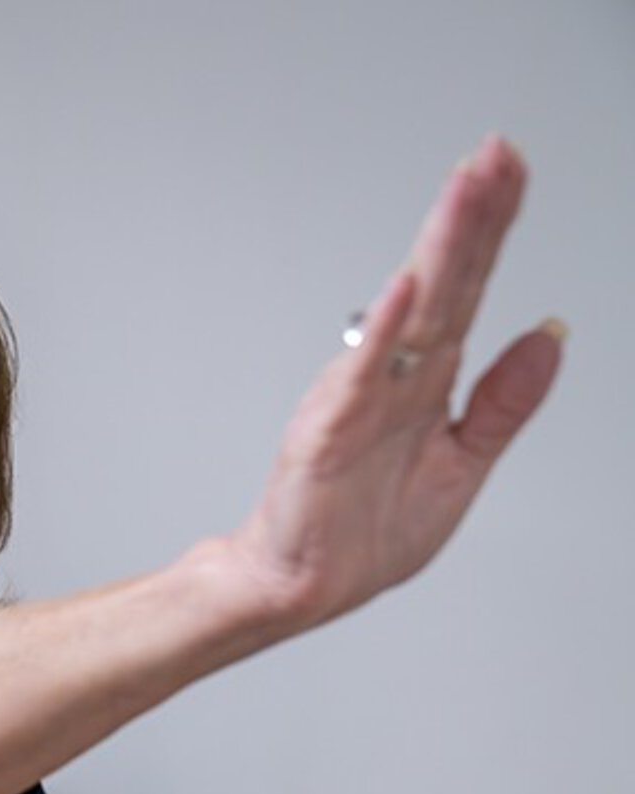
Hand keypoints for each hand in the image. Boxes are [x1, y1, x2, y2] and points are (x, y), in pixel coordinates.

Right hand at [228, 136, 565, 629]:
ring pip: (411, 311)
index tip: (511, 171)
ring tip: (464, 188)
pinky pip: (362, 376)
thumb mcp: (460, 467)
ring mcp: (360, 398)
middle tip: (495, 152)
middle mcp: (396, 377)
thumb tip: (550, 338)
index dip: (492, 230)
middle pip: (445, 283)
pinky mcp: (329, 432)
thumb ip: (502, 404)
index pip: (469, 290)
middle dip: (472, 215)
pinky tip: (404, 287)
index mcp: (428, 383)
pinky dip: (383, 331)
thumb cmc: (359, 534)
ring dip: (438, 248)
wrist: (299, 586)